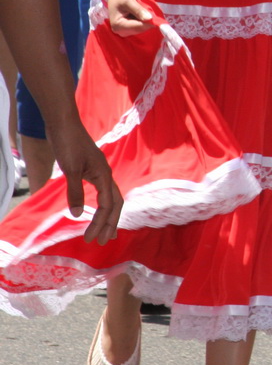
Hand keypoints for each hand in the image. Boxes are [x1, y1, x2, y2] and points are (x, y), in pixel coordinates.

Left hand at [47, 121, 121, 243]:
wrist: (63, 123)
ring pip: (110, 197)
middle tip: (104, 242)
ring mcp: (98, 171)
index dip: (101, 223)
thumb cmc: (68, 144)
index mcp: (103, 175)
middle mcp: (105, 174)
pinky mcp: (90, 169)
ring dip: (107, 215)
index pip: (108, 205)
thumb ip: (74, 192)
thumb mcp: (70, 169)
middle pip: (115, 203)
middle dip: (110, 223)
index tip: (91, 239)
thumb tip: (76, 215)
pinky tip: (94, 209)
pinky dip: (100, 204)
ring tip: (104, 230)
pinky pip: (101, 191)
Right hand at [105, 0, 152, 35]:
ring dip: (147, 20)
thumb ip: (138, 10)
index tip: (157, 17)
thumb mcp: (129, 0)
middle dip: (148, 21)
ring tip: (146, 10)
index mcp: (118, 25)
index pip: (137, 27)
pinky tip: (144, 13)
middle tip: (151, 11)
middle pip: (140, 29)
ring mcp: (125, 31)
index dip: (149, 23)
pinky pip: (141, 26)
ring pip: (142, 28)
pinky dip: (145, 20)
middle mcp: (120, 31)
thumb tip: (149, 18)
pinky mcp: (129, 28)